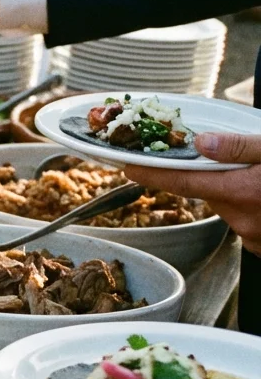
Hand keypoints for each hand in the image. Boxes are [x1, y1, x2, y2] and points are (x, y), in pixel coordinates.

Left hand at [123, 132, 260, 254]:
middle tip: (225, 161)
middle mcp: (242, 218)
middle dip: (208, 177)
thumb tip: (201, 143)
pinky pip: (244, 220)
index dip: (153, 175)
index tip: (131, 169)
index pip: (182, 182)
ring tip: (256, 178)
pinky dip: (248, 207)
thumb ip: (239, 147)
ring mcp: (252, 236)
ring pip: (226, 206)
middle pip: (206, 193)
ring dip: (233, 191)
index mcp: (243, 191)